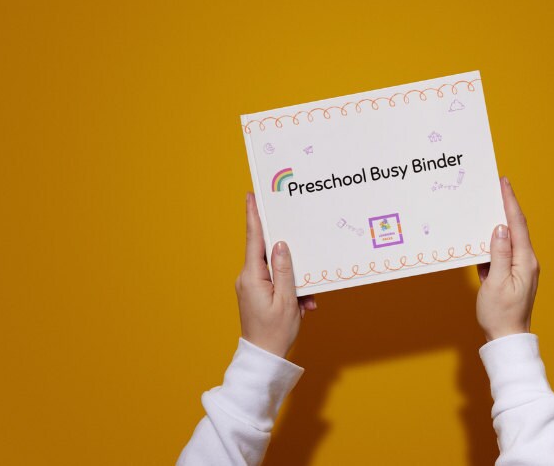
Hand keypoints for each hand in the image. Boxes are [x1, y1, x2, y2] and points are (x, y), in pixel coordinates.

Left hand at [235, 193, 315, 357]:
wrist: (264, 358)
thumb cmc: (275, 333)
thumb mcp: (287, 300)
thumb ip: (284, 269)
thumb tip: (281, 244)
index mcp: (252, 276)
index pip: (253, 238)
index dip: (253, 215)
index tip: (251, 195)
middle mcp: (248, 277)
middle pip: (268, 252)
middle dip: (288, 253)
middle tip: (296, 235)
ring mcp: (251, 285)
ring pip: (276, 269)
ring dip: (294, 280)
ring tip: (305, 300)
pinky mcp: (257, 293)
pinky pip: (276, 281)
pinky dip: (291, 289)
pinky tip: (303, 304)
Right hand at [476, 177, 539, 340]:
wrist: (506, 339)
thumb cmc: (501, 314)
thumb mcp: (496, 283)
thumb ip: (499, 254)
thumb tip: (499, 228)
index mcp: (525, 261)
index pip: (517, 224)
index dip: (510, 202)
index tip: (504, 182)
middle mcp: (526, 262)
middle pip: (515, 228)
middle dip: (505, 206)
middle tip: (494, 187)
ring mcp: (519, 269)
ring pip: (507, 240)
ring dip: (497, 223)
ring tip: (486, 206)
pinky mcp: (511, 276)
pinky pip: (502, 253)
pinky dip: (492, 243)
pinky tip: (482, 237)